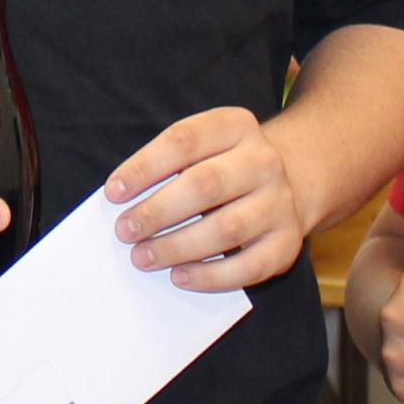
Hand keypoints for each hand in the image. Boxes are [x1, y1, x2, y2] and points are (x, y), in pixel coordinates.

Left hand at [105, 106, 309, 295]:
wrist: (291, 183)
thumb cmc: (224, 167)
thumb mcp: (203, 148)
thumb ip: (167, 166)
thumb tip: (122, 203)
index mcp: (236, 126)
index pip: (184, 141)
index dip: (144, 167)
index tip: (113, 192)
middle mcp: (263, 162)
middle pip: (206, 185)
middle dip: (158, 211)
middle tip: (124, 230)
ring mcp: (280, 203)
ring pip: (227, 229)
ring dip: (177, 246)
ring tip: (142, 257)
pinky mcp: (287, 243)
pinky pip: (248, 266)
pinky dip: (210, 276)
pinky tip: (180, 276)